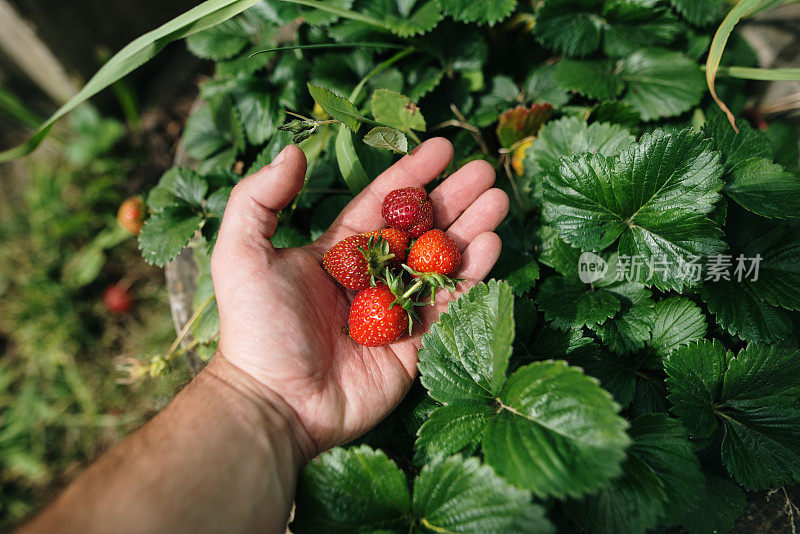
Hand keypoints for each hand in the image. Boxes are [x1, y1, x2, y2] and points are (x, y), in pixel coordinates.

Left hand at [209, 138, 508, 457]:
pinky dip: (472, 274)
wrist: (277, 401)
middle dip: (453, 198)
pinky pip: (450, 303)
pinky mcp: (416, 343)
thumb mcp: (241, 253)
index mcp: (339, 252)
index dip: (411, 175)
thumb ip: (260, 199)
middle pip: (422, 228)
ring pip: (442, 261)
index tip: (441, 148)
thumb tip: (292, 151)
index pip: (382, 204)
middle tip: (484, 171)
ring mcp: (397, 310)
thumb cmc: (257, 328)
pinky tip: (491, 244)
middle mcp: (372, 276)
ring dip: (472, 229)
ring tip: (499, 200)